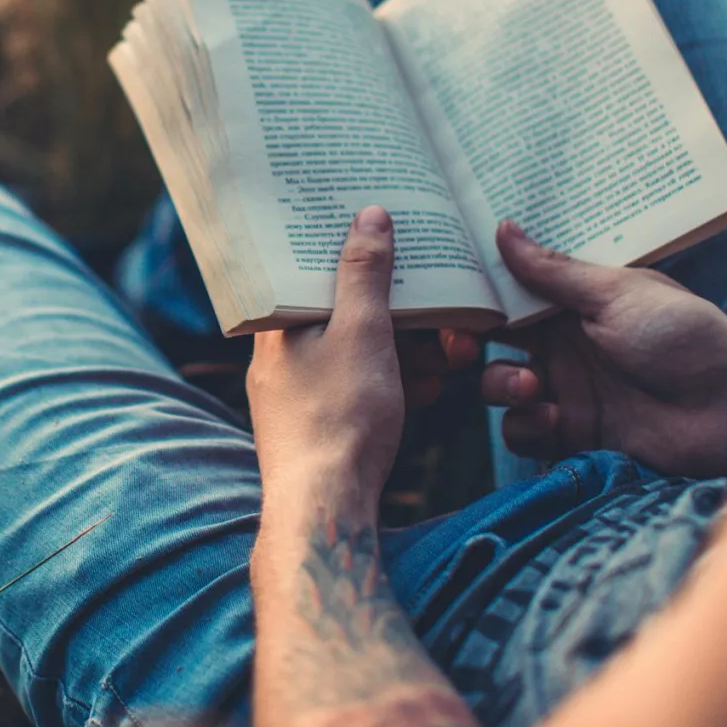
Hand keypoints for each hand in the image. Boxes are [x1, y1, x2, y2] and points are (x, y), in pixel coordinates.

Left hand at [248, 206, 461, 508]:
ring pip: (357, 354)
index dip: (351, 250)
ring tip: (451, 354)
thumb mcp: (362, 332)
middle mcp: (278, 356)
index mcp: (275, 324)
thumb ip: (366, 273)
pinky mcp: (318, 427)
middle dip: (400, 312)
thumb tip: (369, 215)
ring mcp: (296, 394)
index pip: (308, 268)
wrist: (324, 511)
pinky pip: (359, 389)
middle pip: (342, 312)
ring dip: (406, 350)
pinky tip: (429, 390)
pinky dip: (395, 384)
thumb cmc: (338, 418)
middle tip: (444, 312)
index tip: (390, 239)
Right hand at [485, 221, 726, 477]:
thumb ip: (553, 272)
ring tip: (532, 386)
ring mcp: (565, 390)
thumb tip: (502, 228)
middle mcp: (562, 346)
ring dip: (501, 385)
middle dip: (471, 343)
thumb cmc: (687, 337)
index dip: (477, 293)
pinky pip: (523, 432)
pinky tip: (555, 418)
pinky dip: (528, 426)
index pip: (509, 293)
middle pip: (492, 342)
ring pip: (498, 387)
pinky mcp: (572, 434)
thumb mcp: (617, 293)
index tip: (448, 293)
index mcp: (572, 304)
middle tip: (464, 346)